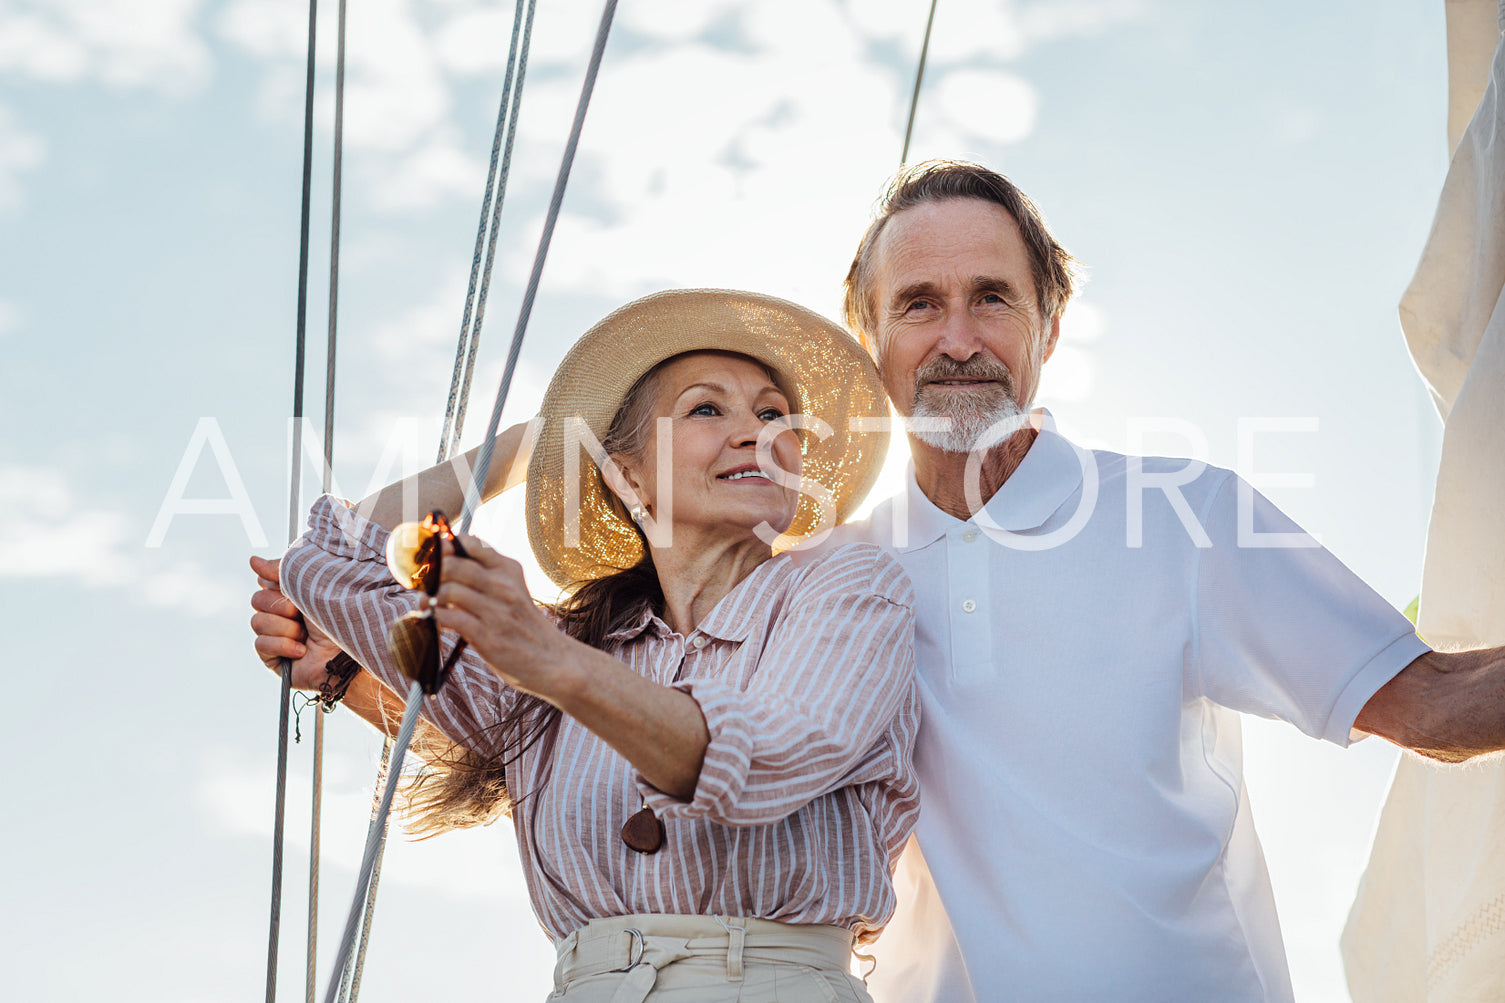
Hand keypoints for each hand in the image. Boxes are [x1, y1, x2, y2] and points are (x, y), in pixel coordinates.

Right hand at [249, 555, 345, 689]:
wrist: (347, 653)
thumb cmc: (338, 617)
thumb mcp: (311, 585)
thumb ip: (282, 570)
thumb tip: (253, 561)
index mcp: (292, 594)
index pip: (265, 580)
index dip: (275, 582)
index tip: (289, 587)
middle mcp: (283, 614)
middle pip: (258, 600)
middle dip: (283, 607)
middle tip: (302, 614)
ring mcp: (277, 636)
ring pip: (257, 622)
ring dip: (286, 628)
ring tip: (306, 636)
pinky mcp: (273, 658)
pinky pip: (261, 644)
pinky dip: (283, 646)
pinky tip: (302, 651)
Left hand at [432, 535, 573, 699]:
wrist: (551, 659)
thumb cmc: (523, 625)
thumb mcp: (512, 590)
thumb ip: (484, 574)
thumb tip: (443, 561)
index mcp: (508, 569)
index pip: (470, 543)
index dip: (442, 546)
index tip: (429, 555)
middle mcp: (503, 585)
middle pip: (453, 565)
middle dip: (429, 573)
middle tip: (420, 583)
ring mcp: (496, 611)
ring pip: (447, 590)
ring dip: (428, 598)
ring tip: (425, 604)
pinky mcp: (487, 636)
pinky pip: (449, 618)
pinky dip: (433, 618)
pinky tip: (433, 621)